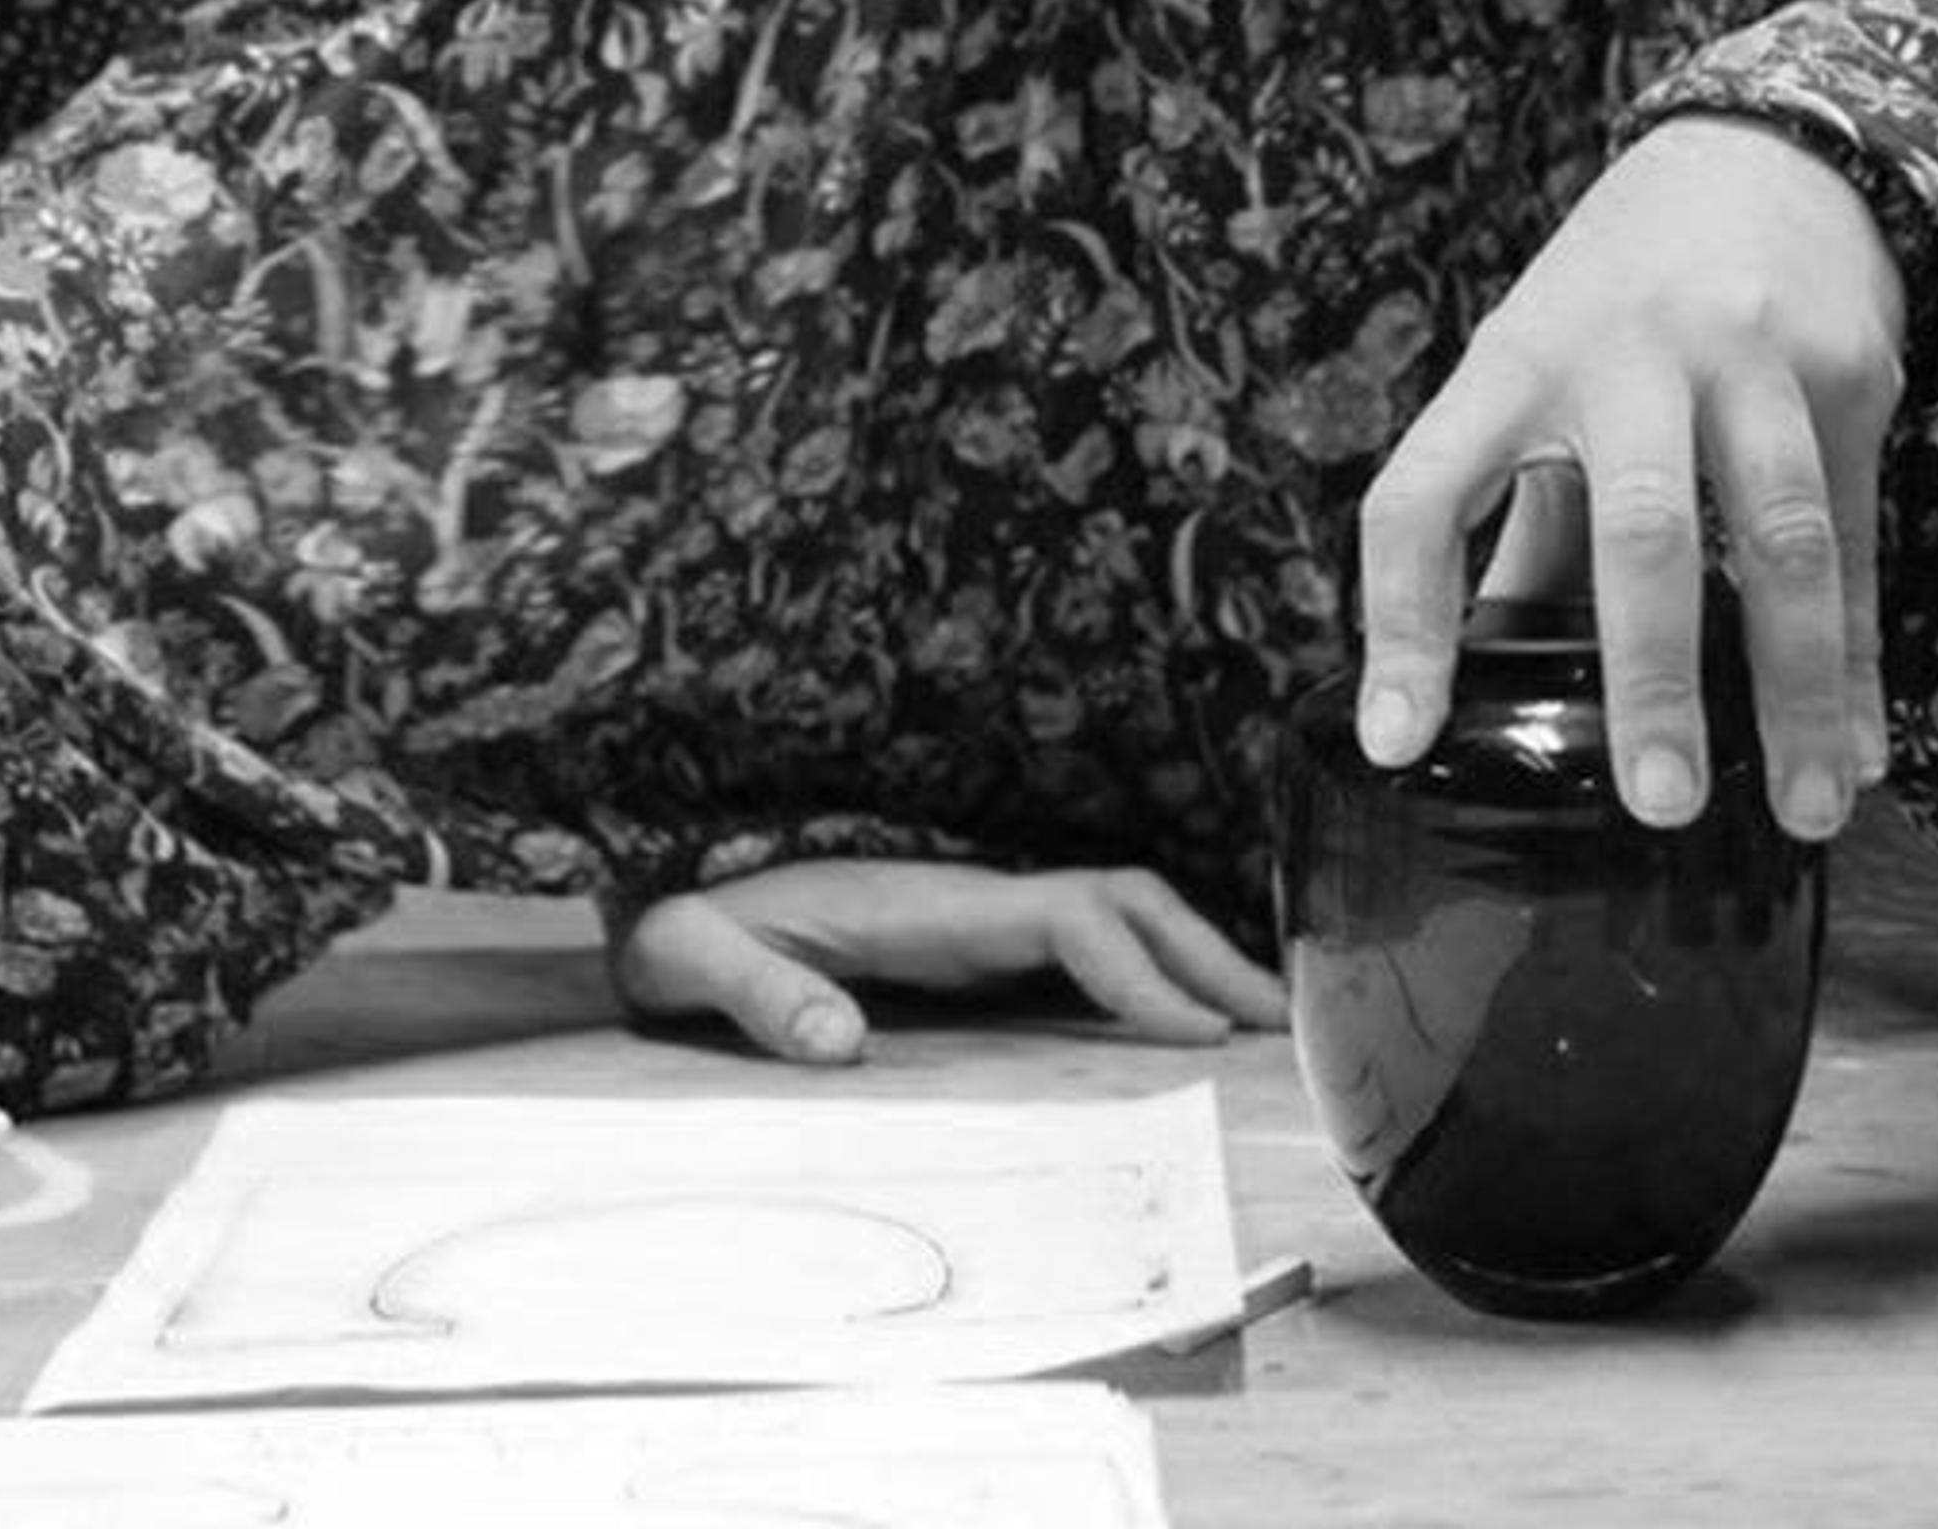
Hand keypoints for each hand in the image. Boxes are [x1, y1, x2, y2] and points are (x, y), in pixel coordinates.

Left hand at [609, 857, 1286, 1066]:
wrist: (661, 906)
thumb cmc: (676, 928)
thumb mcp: (689, 955)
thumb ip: (754, 990)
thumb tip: (840, 1039)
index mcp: (919, 903)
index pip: (1061, 914)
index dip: (1136, 968)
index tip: (1194, 1036)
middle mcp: (961, 902)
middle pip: (1116, 897)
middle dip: (1201, 953)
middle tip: (1275, 1030)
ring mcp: (968, 924)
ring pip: (1109, 919)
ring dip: (1186, 962)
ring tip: (1256, 1034)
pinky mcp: (963, 954)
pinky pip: (1078, 957)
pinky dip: (1143, 984)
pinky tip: (1175, 1037)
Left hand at [1353, 114, 1904, 843]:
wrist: (1761, 153)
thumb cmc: (1618, 292)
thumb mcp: (1535, 368)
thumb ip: (1520, 518)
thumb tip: (1470, 675)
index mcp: (1512, 362)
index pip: (1424, 493)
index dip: (1399, 619)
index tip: (1394, 740)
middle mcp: (1625, 356)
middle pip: (1633, 523)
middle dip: (1649, 671)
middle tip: (1656, 802)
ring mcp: (1746, 361)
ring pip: (1775, 538)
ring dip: (1792, 687)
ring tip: (1800, 811)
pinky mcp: (1848, 376)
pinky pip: (1858, 540)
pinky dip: (1863, 656)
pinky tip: (1858, 747)